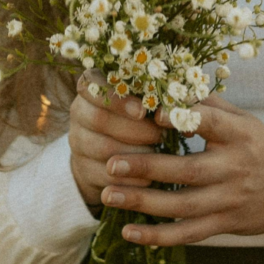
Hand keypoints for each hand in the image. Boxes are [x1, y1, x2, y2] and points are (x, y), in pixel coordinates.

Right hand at [69, 70, 161, 205]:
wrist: (113, 150)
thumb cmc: (137, 116)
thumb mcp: (144, 101)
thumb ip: (159, 99)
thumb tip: (186, 112)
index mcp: (92, 87)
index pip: (93, 85)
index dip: (118, 99)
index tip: (143, 111)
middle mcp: (80, 112)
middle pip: (99, 118)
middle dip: (133, 129)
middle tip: (159, 136)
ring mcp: (78, 142)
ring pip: (103, 149)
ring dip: (134, 154)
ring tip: (157, 155)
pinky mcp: (83, 169)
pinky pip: (104, 175)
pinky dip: (129, 179)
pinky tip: (149, 178)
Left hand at [98, 93, 263, 245]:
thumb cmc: (260, 147)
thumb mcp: (244, 120)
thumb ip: (209, 106)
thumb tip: (170, 88)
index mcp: (239, 135)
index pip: (210, 123)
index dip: (182, 118)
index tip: (151, 113)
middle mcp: (234, 168)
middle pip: (187, 171)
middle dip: (147, 168)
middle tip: (111, 162)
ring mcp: (228, 200)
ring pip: (182, 205)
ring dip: (143, 202)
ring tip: (108, 195)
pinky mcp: (223, 224)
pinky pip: (187, 233)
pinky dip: (157, 236)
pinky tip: (128, 232)